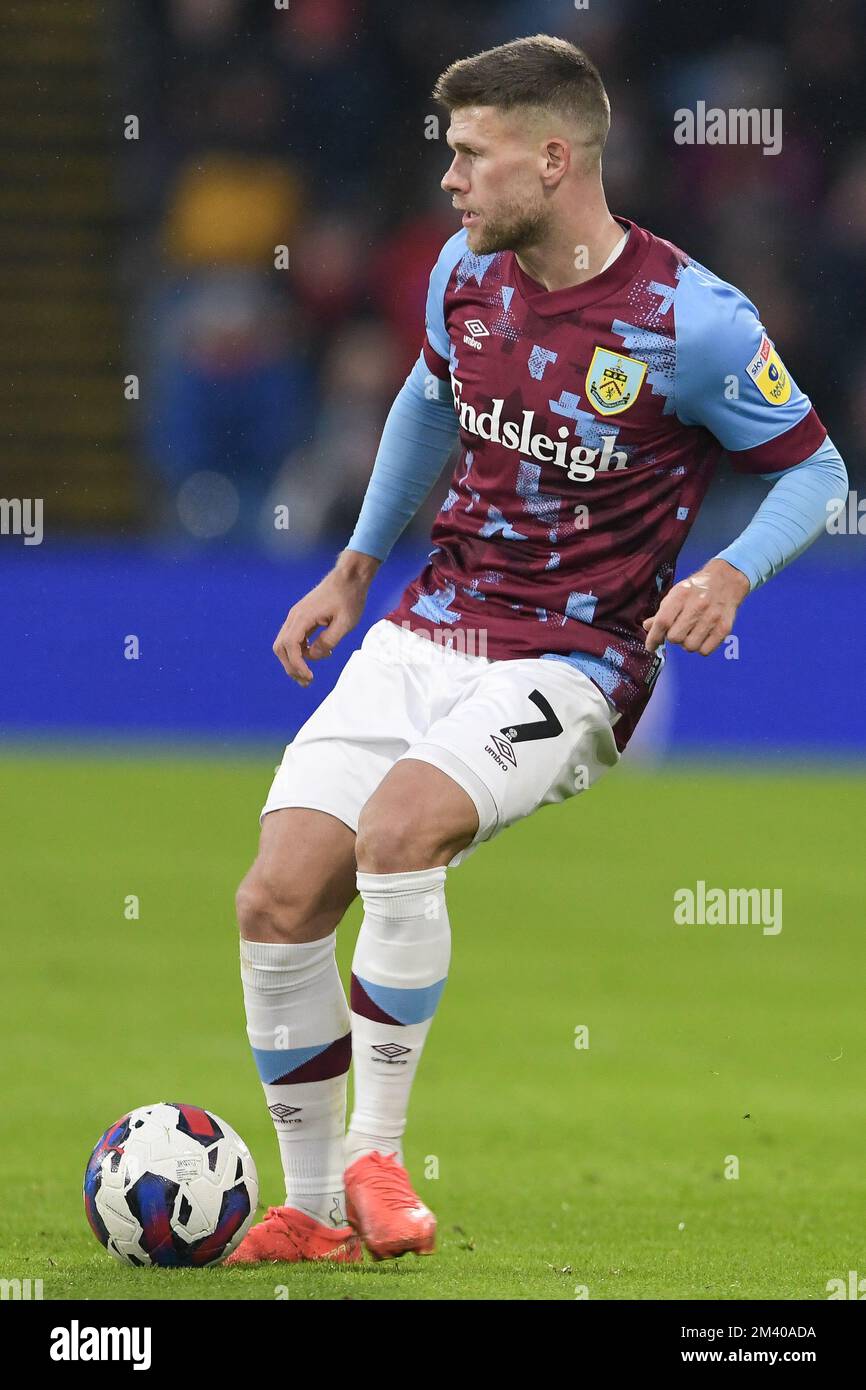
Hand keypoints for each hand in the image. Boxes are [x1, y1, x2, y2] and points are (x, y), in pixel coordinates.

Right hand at [272, 550, 378, 685]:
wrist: (349, 578)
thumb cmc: (349, 598)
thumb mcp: (345, 623)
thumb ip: (329, 641)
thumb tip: (314, 656)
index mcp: (303, 617)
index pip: (290, 646)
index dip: (297, 664)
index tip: (310, 677)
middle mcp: (295, 616)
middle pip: (281, 647)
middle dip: (291, 667)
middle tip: (306, 681)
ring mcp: (296, 616)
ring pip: (284, 643)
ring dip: (293, 660)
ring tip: (307, 675)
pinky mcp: (302, 616)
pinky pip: (293, 637)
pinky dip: (299, 650)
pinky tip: (315, 655)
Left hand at [642, 558, 749, 655]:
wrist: (726, 580)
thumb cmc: (697, 588)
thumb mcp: (676, 594)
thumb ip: (662, 612)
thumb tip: (648, 627)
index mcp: (681, 595)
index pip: (663, 622)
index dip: (653, 637)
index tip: (651, 646)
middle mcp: (697, 606)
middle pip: (675, 637)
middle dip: (672, 638)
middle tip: (677, 631)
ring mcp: (712, 617)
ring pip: (690, 646)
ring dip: (686, 643)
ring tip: (690, 633)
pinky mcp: (724, 628)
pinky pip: (705, 650)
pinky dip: (700, 647)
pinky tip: (701, 637)